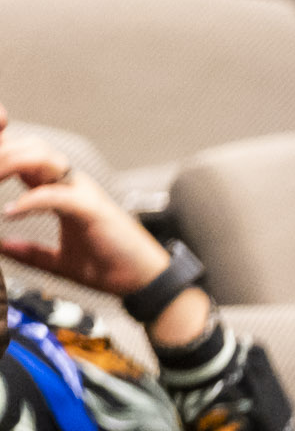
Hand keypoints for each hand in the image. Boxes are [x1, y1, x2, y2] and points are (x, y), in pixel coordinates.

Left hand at [0, 106, 213, 350]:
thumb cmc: (111, 269)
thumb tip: (1, 249)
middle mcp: (72, 185)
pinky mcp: (92, 209)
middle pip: (30, 147)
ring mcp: (83, 193)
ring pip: (42, 158)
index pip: (25, 158)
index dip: (3, 151)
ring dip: (11, 163)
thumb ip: (30, 252)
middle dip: (2, 150)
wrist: (145, 282)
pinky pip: (56, 195)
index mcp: (62, 191)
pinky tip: (10, 213)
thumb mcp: (60, 262)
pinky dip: (30, 201)